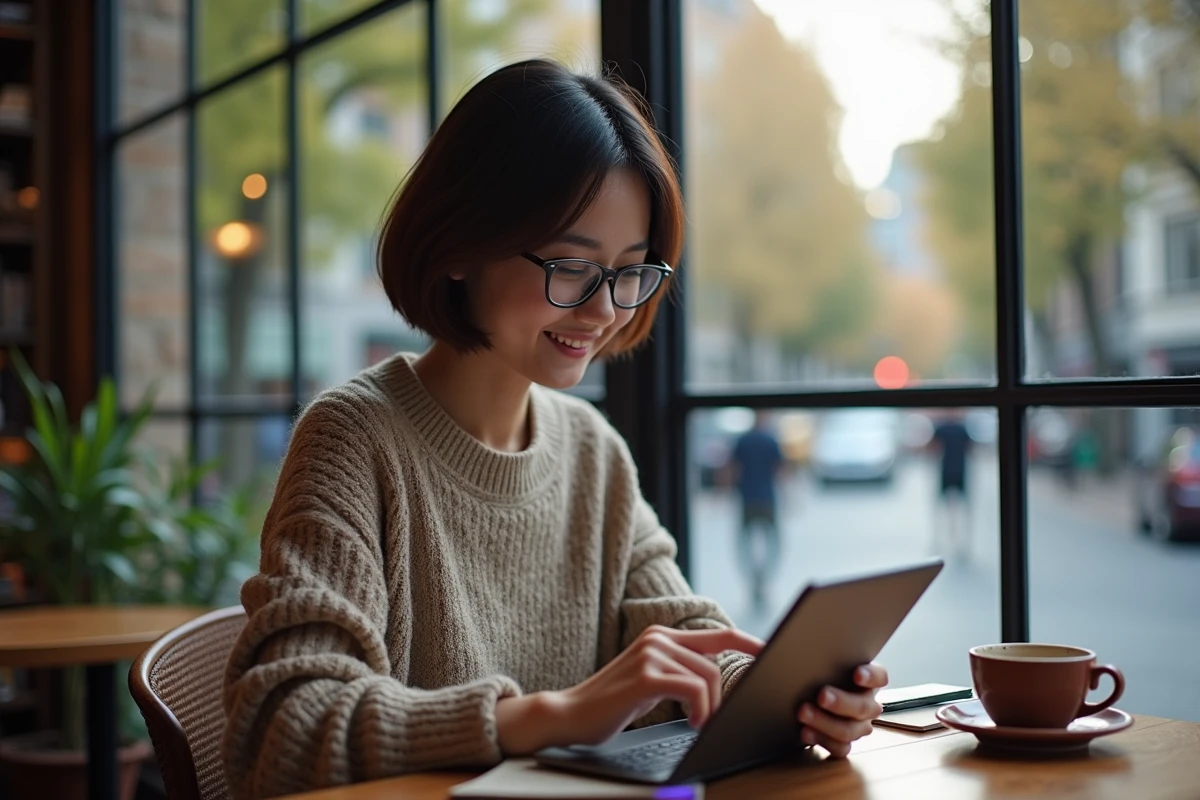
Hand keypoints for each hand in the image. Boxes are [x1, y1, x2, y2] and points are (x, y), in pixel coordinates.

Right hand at [496, 626, 762, 753]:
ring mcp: (651, 653)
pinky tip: (690, 722)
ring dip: (709, 707)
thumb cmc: (612, 705)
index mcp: (661, 636)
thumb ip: (680, 673)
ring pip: (708, 677)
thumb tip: (718, 683)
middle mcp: (658, 638)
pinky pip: (694, 689)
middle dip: (722, 695)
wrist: (570, 715)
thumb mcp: (652, 682)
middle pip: (715, 663)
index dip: (749, 642)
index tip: (771, 653)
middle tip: (709, 719)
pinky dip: (700, 710)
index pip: (718, 635)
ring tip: (696, 723)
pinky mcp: (646, 674)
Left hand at [796, 663, 887, 757]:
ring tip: (803, 712)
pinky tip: (805, 732)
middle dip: (840, 702)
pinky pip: (839, 748)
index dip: (871, 676)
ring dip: (825, 722)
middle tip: (821, 695)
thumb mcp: (827, 663)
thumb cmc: (821, 674)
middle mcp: (868, 705)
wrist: (811, 696)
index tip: (857, 674)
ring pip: (849, 730)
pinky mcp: (845, 743)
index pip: (880, 677)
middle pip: (862, 707)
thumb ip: (828, 658)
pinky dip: (821, 740)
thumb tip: (811, 647)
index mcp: (869, 681)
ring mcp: (859, 726)